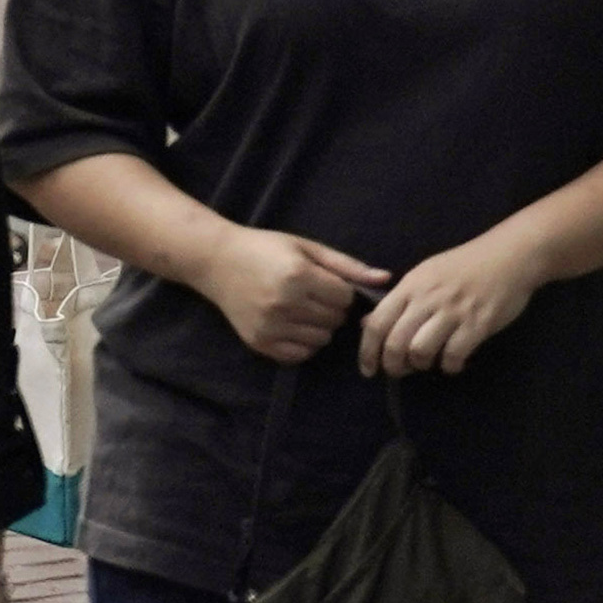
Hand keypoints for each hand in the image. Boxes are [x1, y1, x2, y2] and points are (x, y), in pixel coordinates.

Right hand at [198, 223, 386, 362]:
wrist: (216, 262)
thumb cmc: (265, 248)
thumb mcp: (306, 247)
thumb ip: (347, 266)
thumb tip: (386, 279)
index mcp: (297, 275)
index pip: (344, 298)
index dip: (340, 290)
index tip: (325, 282)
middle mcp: (284, 303)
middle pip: (335, 320)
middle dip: (331, 309)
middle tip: (312, 295)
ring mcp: (270, 326)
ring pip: (321, 340)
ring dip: (319, 327)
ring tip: (302, 309)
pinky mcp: (259, 342)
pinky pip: (300, 355)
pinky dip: (303, 343)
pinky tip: (292, 324)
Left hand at [362, 224, 542, 375]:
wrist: (508, 256)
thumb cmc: (463, 266)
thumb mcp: (424, 275)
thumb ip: (398, 300)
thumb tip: (367, 324)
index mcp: (410, 286)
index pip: (377, 323)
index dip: (367, 351)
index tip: (367, 369)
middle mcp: (427, 299)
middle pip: (395, 342)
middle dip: (392, 365)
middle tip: (399, 372)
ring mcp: (453, 311)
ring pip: (421, 351)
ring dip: (421, 364)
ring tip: (429, 362)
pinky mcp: (478, 323)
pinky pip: (454, 355)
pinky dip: (450, 366)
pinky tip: (453, 362)